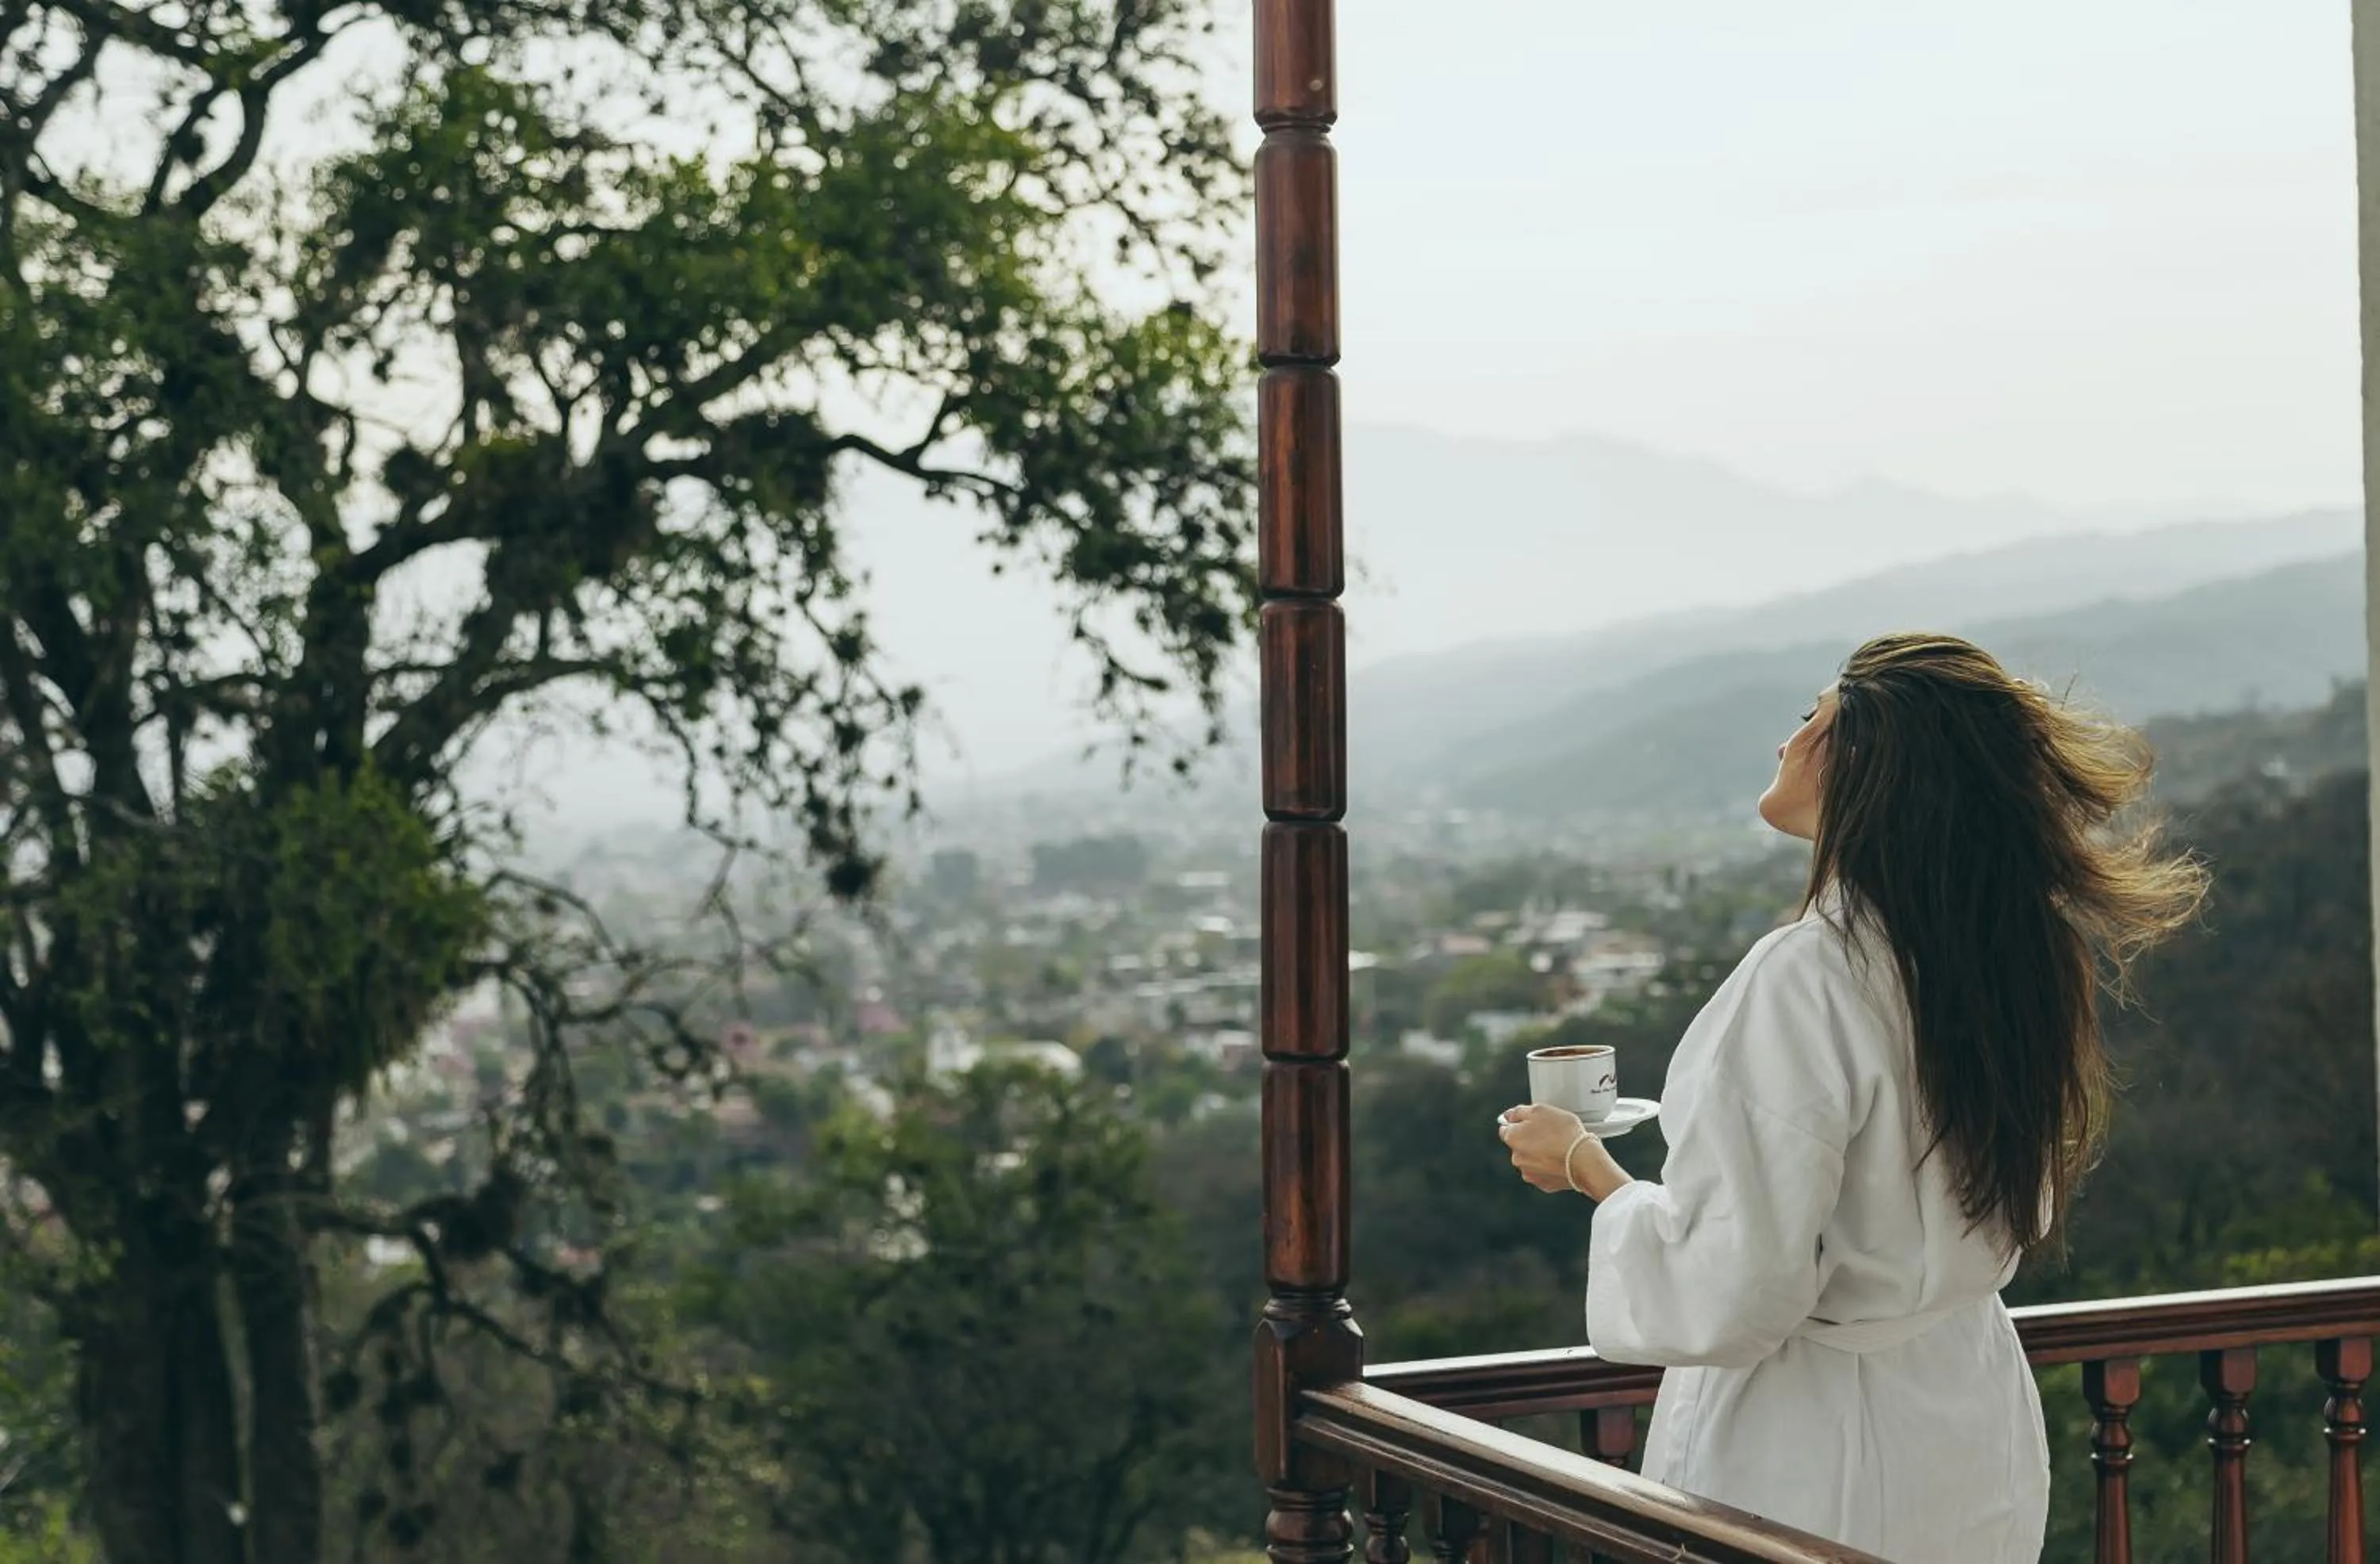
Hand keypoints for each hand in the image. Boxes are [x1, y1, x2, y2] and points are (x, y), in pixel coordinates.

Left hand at [1497, 1103, 1631, 1200]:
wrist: (1584, 1161)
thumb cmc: (1563, 1132)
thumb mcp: (1540, 1110)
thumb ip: (1519, 1111)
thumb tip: (1507, 1115)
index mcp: (1512, 1138)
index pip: (1506, 1128)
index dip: (1519, 1123)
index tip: (1533, 1122)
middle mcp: (1516, 1158)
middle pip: (1519, 1145)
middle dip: (1531, 1139)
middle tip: (1551, 1133)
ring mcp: (1529, 1173)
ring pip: (1531, 1160)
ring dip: (1540, 1154)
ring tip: (1559, 1147)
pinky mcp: (1543, 1184)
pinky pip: (1544, 1172)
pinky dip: (1550, 1167)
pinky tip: (1562, 1160)